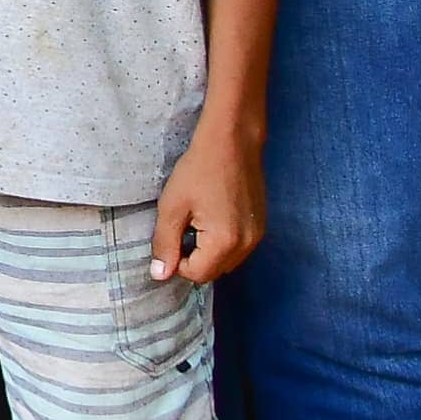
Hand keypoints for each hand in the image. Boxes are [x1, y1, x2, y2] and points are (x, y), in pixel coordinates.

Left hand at [149, 128, 263, 282]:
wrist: (232, 143)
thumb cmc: (198, 171)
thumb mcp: (172, 206)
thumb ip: (165, 243)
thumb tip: (159, 275)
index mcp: (225, 243)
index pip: (196, 275)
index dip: (176, 261)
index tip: (170, 235)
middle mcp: (247, 246)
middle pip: (213, 272)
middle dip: (192, 258)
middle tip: (182, 226)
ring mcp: (257, 237)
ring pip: (226, 262)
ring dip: (207, 252)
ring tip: (197, 220)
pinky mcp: (261, 227)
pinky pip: (237, 249)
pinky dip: (221, 243)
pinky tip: (212, 217)